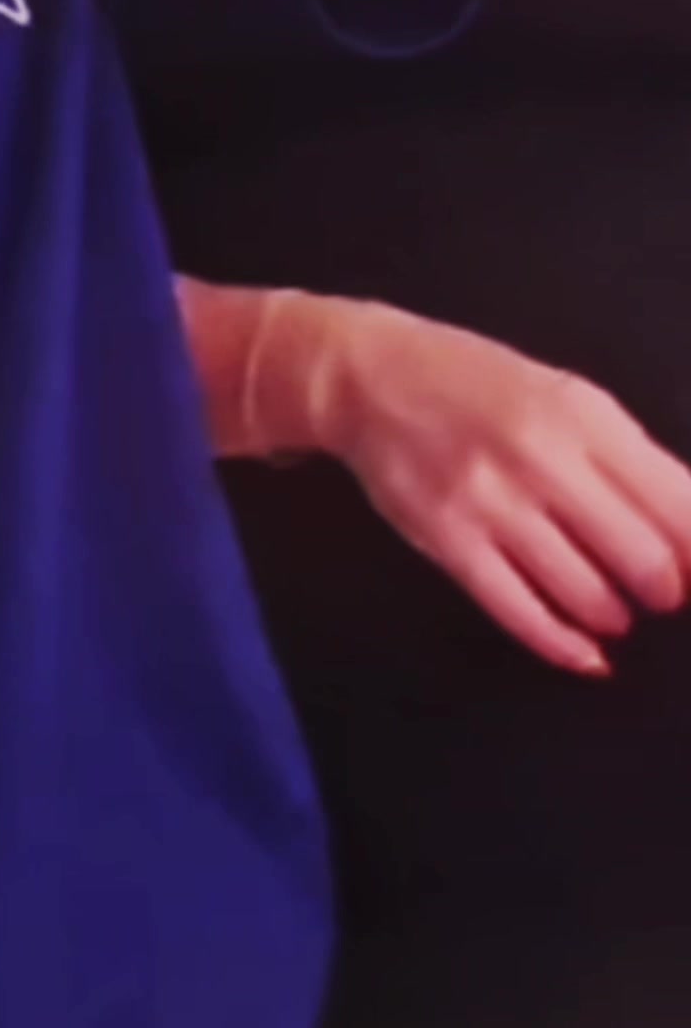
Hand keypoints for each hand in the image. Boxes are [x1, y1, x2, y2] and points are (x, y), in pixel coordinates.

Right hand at [270, 294, 690, 674]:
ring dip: (614, 614)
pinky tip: (584, 652)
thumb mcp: (565, 396)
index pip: (679, 504)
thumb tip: (690, 535)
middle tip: (658, 591)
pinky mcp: (447, 539)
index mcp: (583, 414)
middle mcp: (541, 455)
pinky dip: (565, 646)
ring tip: (611, 606)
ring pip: (588, 594)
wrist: (369, 375)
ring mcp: (490, 500)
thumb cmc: (478, 385)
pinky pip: (521, 612)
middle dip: (665, 591)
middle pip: (644, 559)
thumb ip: (629, 458)